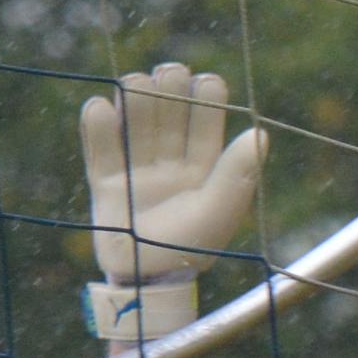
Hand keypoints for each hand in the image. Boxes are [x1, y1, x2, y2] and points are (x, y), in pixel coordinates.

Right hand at [80, 63, 266, 340]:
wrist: (150, 285)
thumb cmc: (192, 249)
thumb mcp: (220, 210)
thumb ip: (238, 172)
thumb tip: (260, 133)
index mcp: (203, 167)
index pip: (205, 120)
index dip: (206, 96)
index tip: (205, 81)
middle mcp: (170, 165)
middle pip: (168, 114)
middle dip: (168, 88)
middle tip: (169, 73)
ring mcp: (137, 173)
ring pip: (135, 124)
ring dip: (135, 99)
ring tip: (136, 84)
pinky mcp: (106, 186)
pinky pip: (100, 152)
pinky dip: (98, 129)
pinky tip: (100, 106)